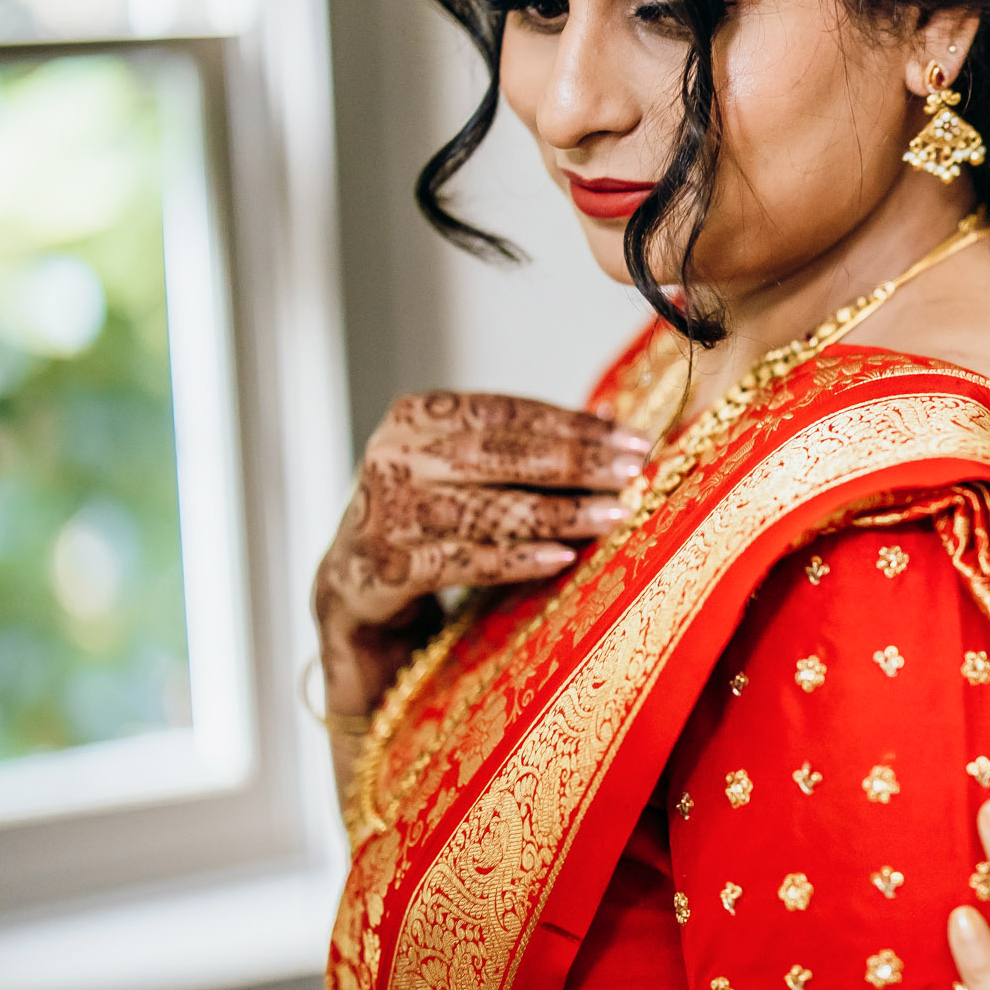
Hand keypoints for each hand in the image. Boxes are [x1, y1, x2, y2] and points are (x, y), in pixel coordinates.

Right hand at [314, 394, 648, 720]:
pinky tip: (563, 557)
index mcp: (415, 417)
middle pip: (499, 455)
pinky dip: (517, 560)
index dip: (574, 425)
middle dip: (575, 463)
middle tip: (632, 472)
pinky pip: (464, 562)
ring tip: (613, 515)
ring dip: (559, 513)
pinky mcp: (387, 567)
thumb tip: (612, 419)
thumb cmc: (429, 510)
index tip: (632, 438)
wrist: (356, 577)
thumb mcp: (466, 465)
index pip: (506, 412)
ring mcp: (387, 513)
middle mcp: (394, 457)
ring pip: (487, 509)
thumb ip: (527, 442)